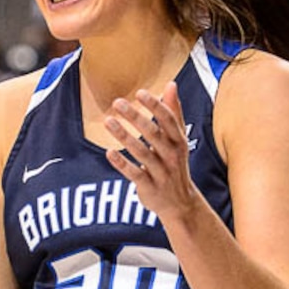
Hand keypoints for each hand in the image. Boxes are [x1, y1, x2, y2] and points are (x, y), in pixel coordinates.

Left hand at [104, 82, 197, 221]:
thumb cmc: (175, 163)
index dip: (155, 106)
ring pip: (142, 153)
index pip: (168, 120)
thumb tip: (171, 84)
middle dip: (136, 117)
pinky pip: (135, 174)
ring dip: (124, 136)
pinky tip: (108, 153)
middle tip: (118, 103)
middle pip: (153, 134)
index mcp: (179, 141)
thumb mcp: (178, 138)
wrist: (180, 203)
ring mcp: (161, 172)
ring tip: (108, 121)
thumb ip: (174, 112)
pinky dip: (122, 164)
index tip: (140, 93)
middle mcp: (171, 155)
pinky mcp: (149, 187)